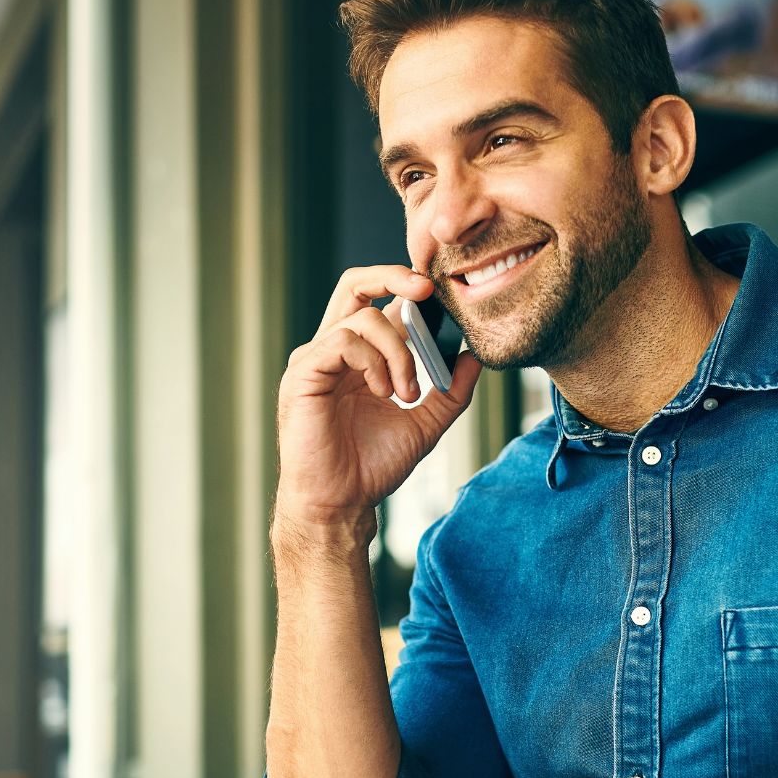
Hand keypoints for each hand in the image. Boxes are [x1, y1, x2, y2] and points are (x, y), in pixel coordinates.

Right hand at [274, 265, 481, 531]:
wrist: (343, 502)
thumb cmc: (372, 465)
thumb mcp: (426, 422)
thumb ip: (449, 389)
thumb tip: (473, 356)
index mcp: (356, 355)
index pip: (377, 298)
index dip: (406, 287)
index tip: (440, 296)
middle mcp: (331, 349)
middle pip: (355, 284)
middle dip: (393, 275)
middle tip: (426, 290)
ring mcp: (315, 359)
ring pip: (362, 318)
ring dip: (398, 352)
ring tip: (406, 392)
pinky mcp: (303, 374)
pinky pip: (342, 342)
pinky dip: (373, 361)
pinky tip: (383, 392)